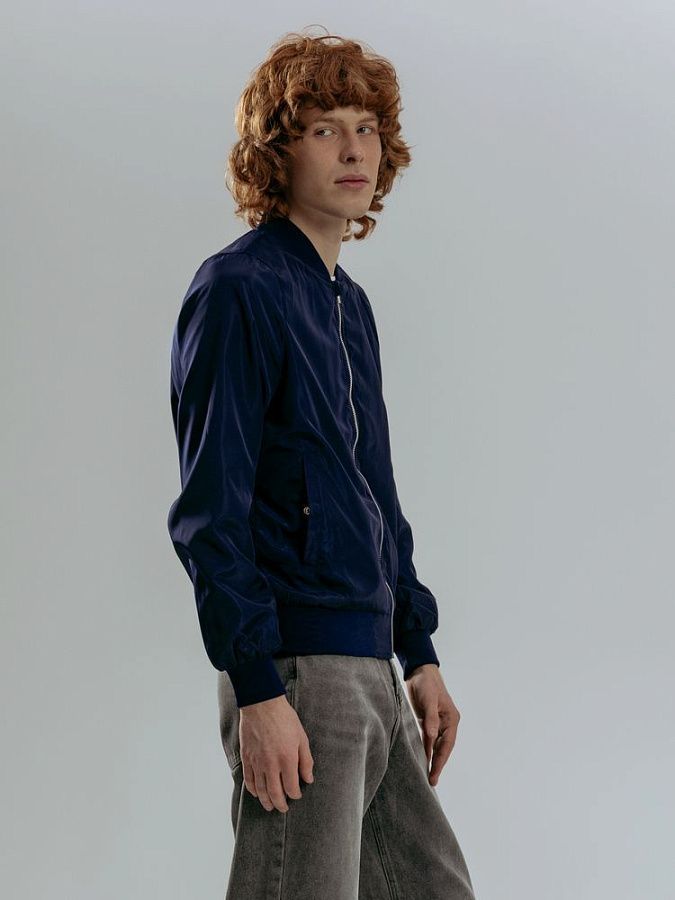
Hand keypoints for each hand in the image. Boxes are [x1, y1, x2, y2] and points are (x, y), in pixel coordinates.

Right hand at [239, 695, 313, 812]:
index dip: (295, 795)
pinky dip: (252, 789)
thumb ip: (306, 760)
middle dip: (280, 804)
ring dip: (265, 801)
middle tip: (283, 809)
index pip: (292, 787)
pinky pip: (248, 779)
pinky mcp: (247, 757)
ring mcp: (257, 762)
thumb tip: (308, 778)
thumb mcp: (302, 737)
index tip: (297, 795)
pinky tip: (256, 793)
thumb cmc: (284, 718)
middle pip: (275, 793)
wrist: (261, 704)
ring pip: (260, 790)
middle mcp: (271, 764)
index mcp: (287, 759)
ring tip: (270, 806)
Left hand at [405, 664, 459, 785]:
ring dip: (432, 759)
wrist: (418, 671)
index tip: (434, 774)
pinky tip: (422, 758)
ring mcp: (438, 723)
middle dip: (438, 764)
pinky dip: (426, 749)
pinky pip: (428, 739)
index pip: (447, 745)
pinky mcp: (428, 721)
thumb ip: (430, 718)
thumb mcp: (429, 700)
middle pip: (443, 748)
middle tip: (431, 781)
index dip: (440, 761)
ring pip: (436, 745)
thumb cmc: (426, 683)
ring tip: (427, 775)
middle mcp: (447, 723)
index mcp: (452, 719)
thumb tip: (431, 737)